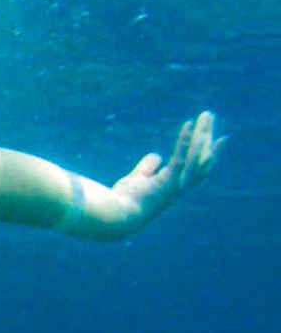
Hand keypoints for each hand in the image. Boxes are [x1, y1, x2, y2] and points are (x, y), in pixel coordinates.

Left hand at [107, 110, 220, 225]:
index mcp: (174, 187)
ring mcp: (176, 184)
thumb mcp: (137, 180)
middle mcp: (180, 186)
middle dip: (207, 135)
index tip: (216, 137)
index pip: (197, 167)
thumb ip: (147, 167)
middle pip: (202, 158)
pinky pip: (180, 157)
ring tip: (206, 115)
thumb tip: (157, 155)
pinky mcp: (168, 181)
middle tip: (209, 116)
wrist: (116, 216)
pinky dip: (184, 140)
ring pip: (197, 155)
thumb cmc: (123, 201)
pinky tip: (188, 124)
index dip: (207, 152)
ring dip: (202, 133)